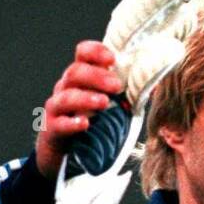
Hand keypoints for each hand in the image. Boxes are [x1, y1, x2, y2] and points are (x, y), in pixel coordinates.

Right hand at [35, 41, 123, 179]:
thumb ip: (123, 95)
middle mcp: (65, 88)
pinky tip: (85, 124)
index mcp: (80, 77)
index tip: (112, 59)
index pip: (82, 54)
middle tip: (116, 86)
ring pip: (66, 97)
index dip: (95, 52)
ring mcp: (57, 108)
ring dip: (86, 98)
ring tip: (104, 102)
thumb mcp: (106, 105)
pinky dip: (72, 123)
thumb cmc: (89, 122)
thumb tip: (151, 88)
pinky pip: (59, 124)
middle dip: (96, 77)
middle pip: (75, 72)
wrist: (63, 151)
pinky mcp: (52, 129)